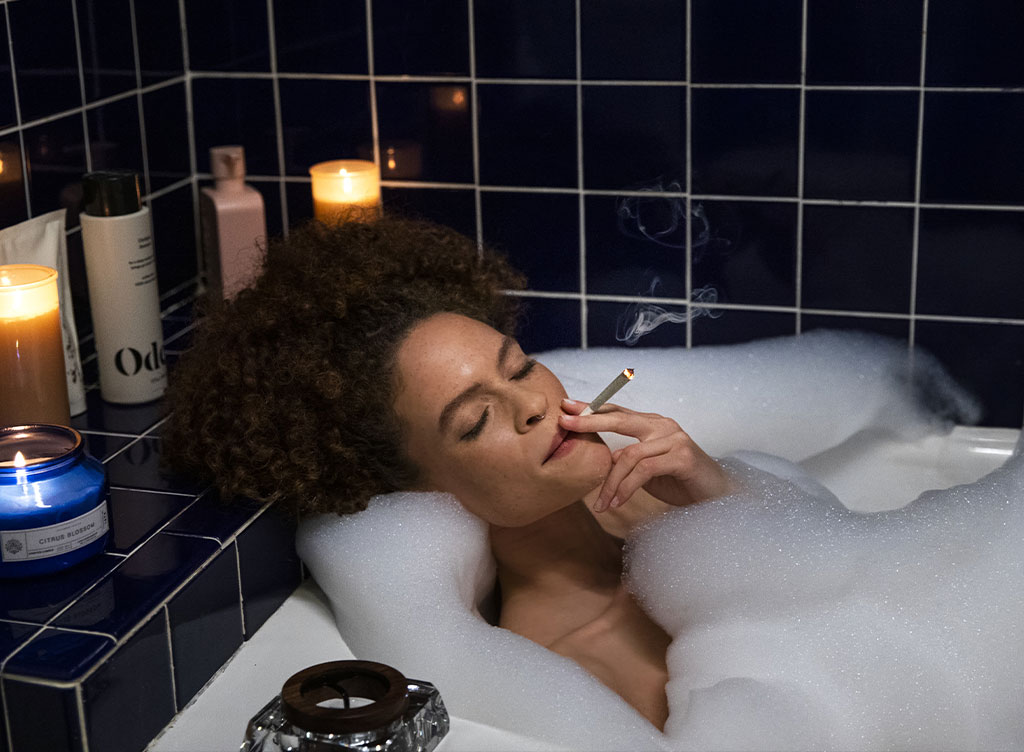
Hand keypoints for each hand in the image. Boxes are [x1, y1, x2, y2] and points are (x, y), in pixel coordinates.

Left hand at [558, 398, 732, 512]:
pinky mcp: (682, 457)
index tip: (567, 406)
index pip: (618, 411)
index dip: (592, 408)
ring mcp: (674, 439)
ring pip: (629, 455)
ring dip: (610, 483)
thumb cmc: (681, 482)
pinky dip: (626, 488)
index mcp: (653, 424)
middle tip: (565, 424)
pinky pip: (644, 470)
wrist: (717, 496)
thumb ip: (629, 459)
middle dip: (589, 420)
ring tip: (600, 504)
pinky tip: (616, 502)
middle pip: (620, 418)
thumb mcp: (648, 468)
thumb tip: (603, 459)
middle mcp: (663, 426)